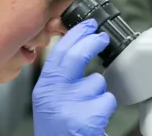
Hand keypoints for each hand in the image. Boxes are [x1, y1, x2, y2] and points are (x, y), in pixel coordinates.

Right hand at [32, 19, 116, 135]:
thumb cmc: (59, 131)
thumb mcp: (50, 101)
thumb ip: (60, 79)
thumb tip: (77, 49)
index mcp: (44, 89)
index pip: (57, 53)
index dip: (74, 35)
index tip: (86, 26)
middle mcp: (53, 95)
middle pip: (75, 57)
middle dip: (92, 42)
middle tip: (102, 38)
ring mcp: (70, 107)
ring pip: (97, 81)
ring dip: (100, 90)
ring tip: (91, 105)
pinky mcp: (87, 119)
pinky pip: (107, 99)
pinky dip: (107, 106)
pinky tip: (97, 117)